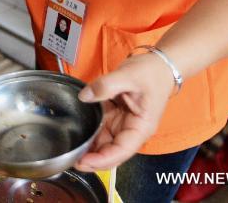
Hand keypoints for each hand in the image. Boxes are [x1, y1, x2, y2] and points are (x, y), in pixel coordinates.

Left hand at [75, 52, 177, 171]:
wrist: (157, 65)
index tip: (83, 162)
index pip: (121, 151)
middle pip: (112, 153)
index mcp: (141, 127)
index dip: (102, 160)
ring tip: (70, 152)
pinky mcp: (116, 118)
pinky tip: (76, 138)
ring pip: (105, 145)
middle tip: (69, 160)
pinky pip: (102, 131)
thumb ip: (106, 85)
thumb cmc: (150, 73)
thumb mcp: (128, 75)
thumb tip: (84, 96)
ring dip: (90, 150)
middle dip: (93, 160)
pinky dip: (91, 136)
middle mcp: (132, 131)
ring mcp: (123, 125)